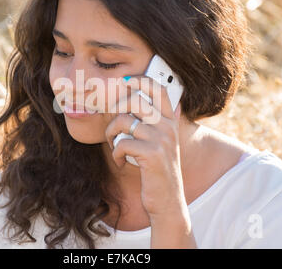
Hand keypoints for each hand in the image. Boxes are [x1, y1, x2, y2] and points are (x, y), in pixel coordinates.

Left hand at [105, 75, 186, 220]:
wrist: (169, 201)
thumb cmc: (156, 171)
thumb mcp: (158, 144)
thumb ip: (148, 124)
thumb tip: (123, 105)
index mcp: (170, 121)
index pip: (158, 89)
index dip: (140, 80)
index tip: (124, 82)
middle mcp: (168, 126)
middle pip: (135, 99)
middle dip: (116, 110)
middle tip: (112, 127)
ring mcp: (162, 139)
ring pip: (124, 120)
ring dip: (111, 133)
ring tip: (114, 146)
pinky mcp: (153, 154)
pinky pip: (122, 143)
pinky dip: (116, 154)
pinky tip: (121, 163)